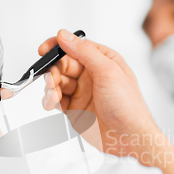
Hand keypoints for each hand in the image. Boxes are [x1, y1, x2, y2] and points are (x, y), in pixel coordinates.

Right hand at [38, 29, 158, 160]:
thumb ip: (85, 52)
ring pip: (57, 82)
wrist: (129, 138)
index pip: (75, 46)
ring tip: (53, 95)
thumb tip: (65, 35)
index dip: (57, 47)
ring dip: (50, 87)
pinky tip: (51, 103)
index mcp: (103, 60)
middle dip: (53, 71)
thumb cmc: (128, 106)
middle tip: (52, 80)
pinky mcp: (75, 108)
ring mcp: (82, 92)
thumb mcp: (108, 72)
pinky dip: (50, 100)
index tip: (43, 50)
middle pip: (62, 65)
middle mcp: (91, 74)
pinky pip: (56, 99)